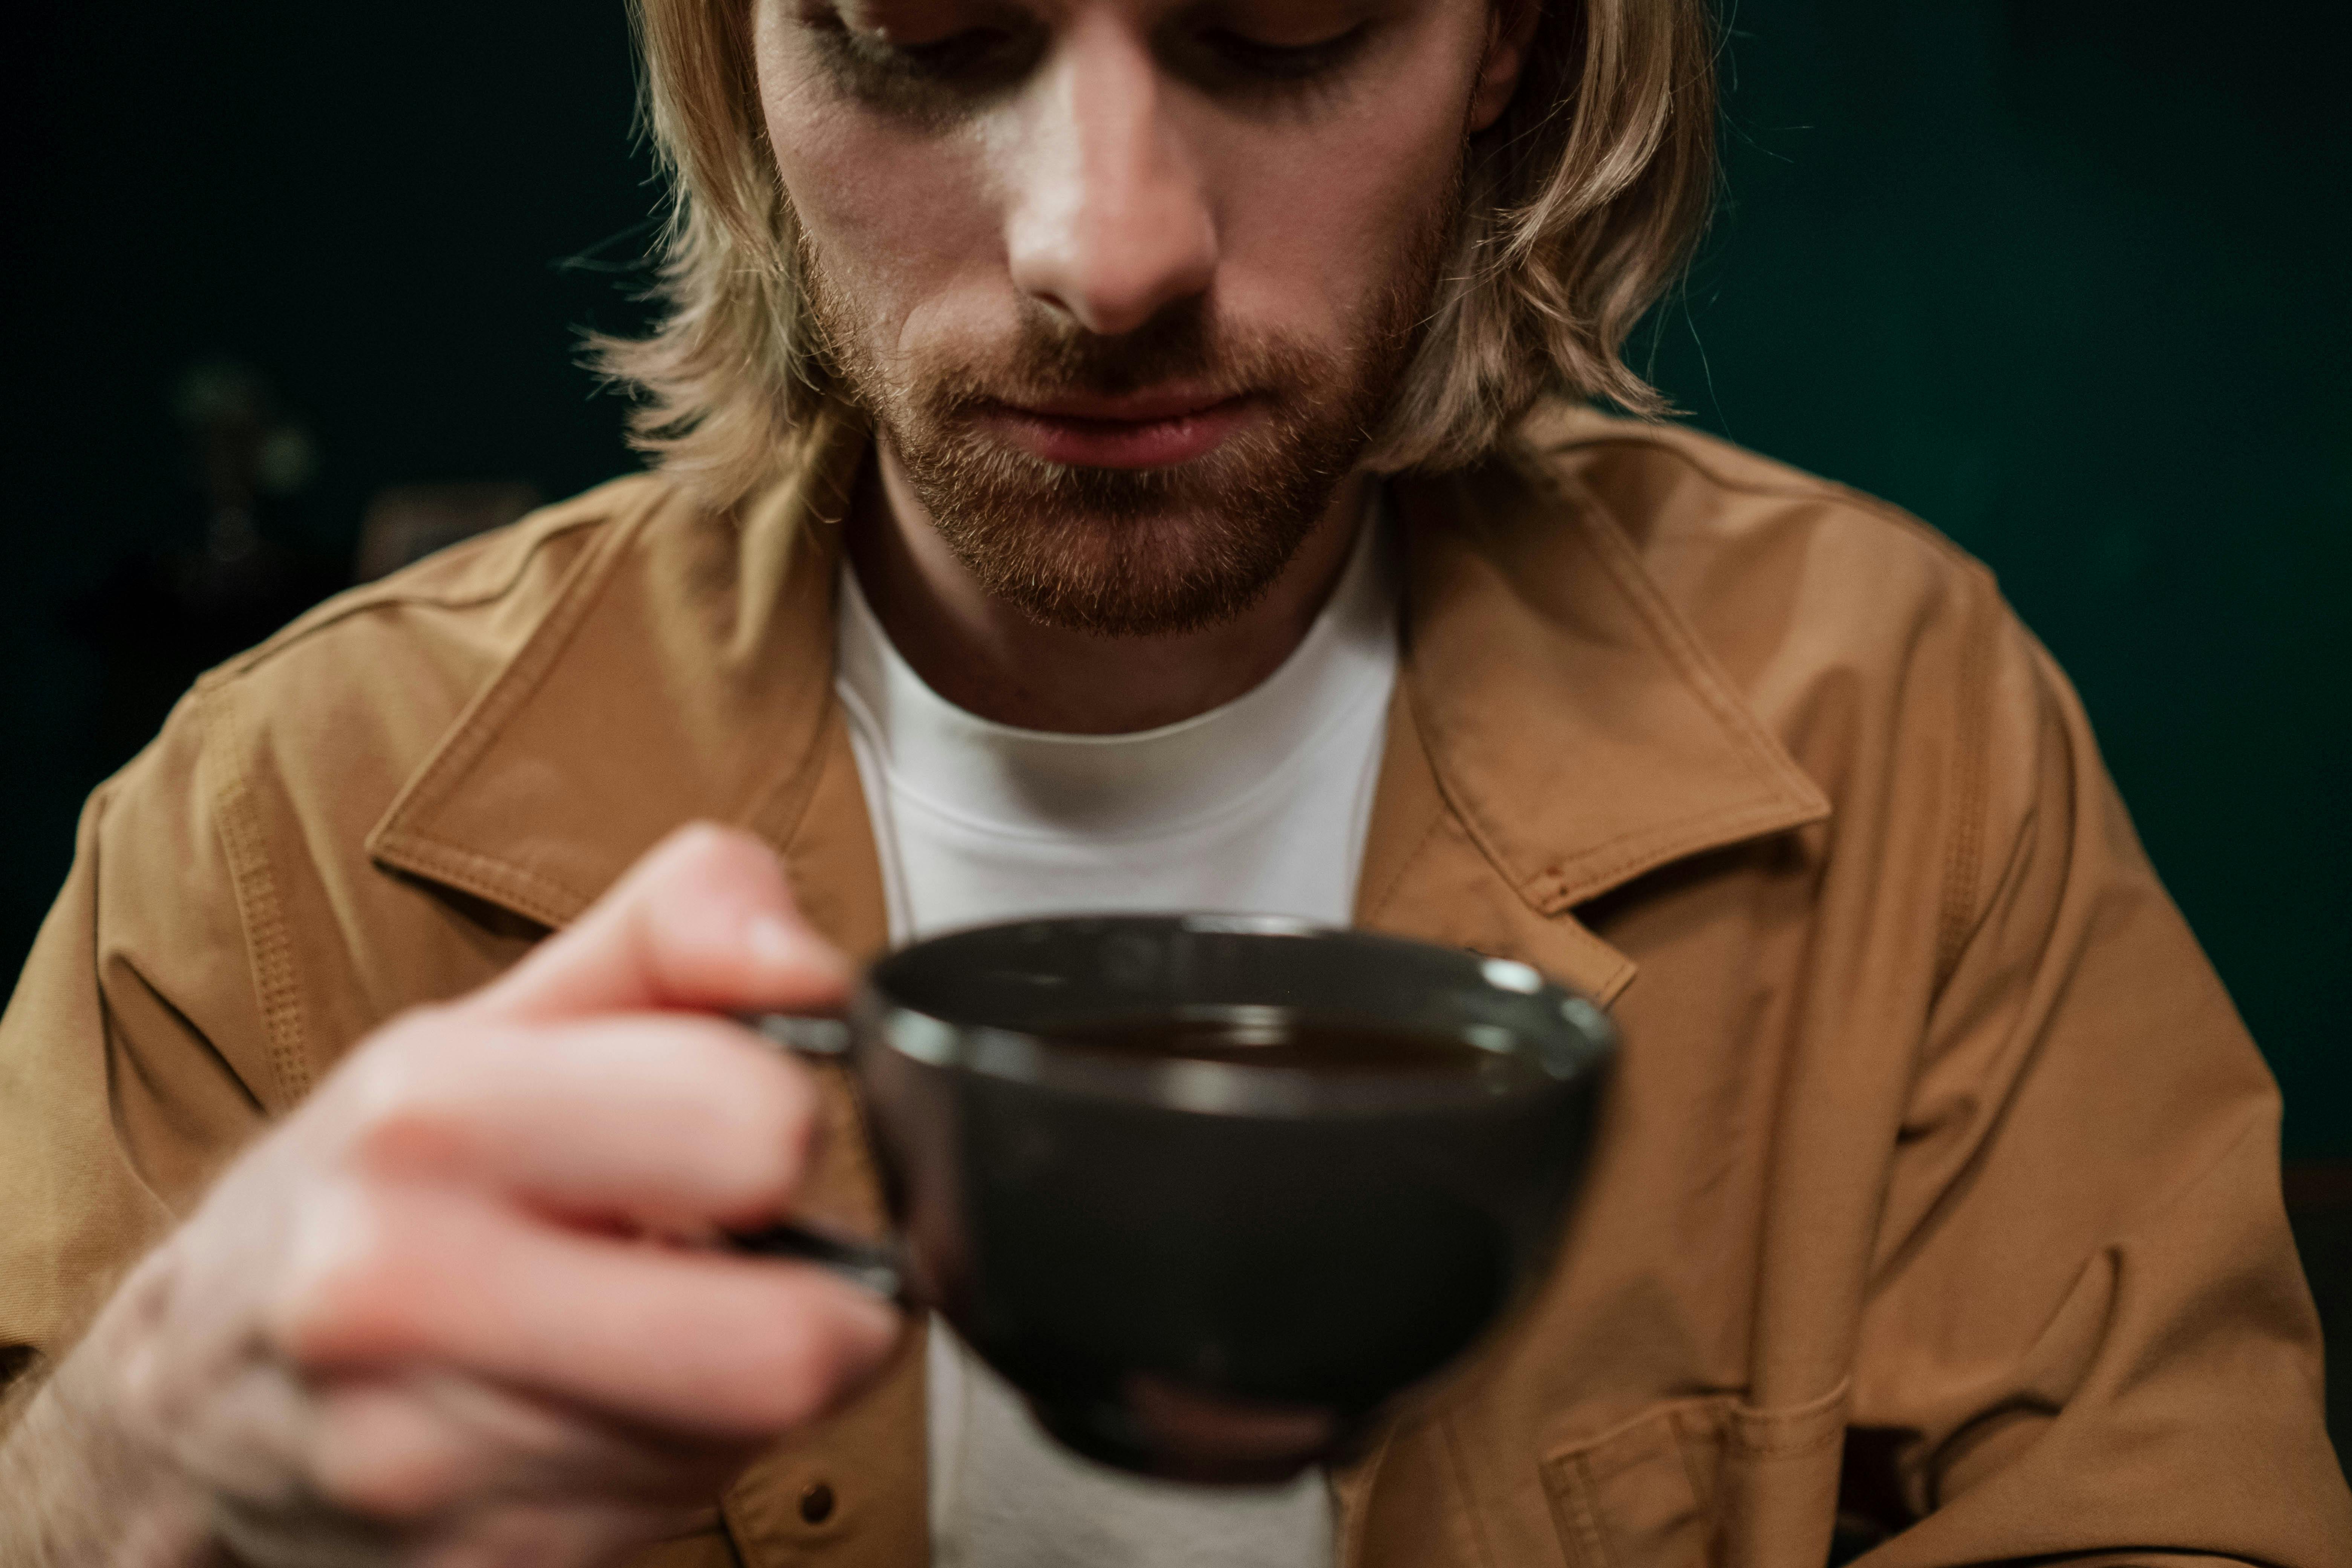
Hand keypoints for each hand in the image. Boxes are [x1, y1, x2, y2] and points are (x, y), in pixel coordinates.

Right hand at [55, 824, 899, 1565]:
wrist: (188, 1384)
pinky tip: (607, 1396)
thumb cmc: (378, 1173)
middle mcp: (395, 1295)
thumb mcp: (511, 1009)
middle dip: (821, 1295)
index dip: (789, 1127)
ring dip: (743, 1380)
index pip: (753, 1136)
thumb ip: (681, 928)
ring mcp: (422, 1461)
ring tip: (656, 1316)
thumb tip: (816, 966)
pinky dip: (678, 1455)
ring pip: (744, 1440)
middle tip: (761, 1252)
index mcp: (422, 1120)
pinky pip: (673, 1512)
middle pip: (782, 1345)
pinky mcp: (470, 1567)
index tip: (747, 1129)